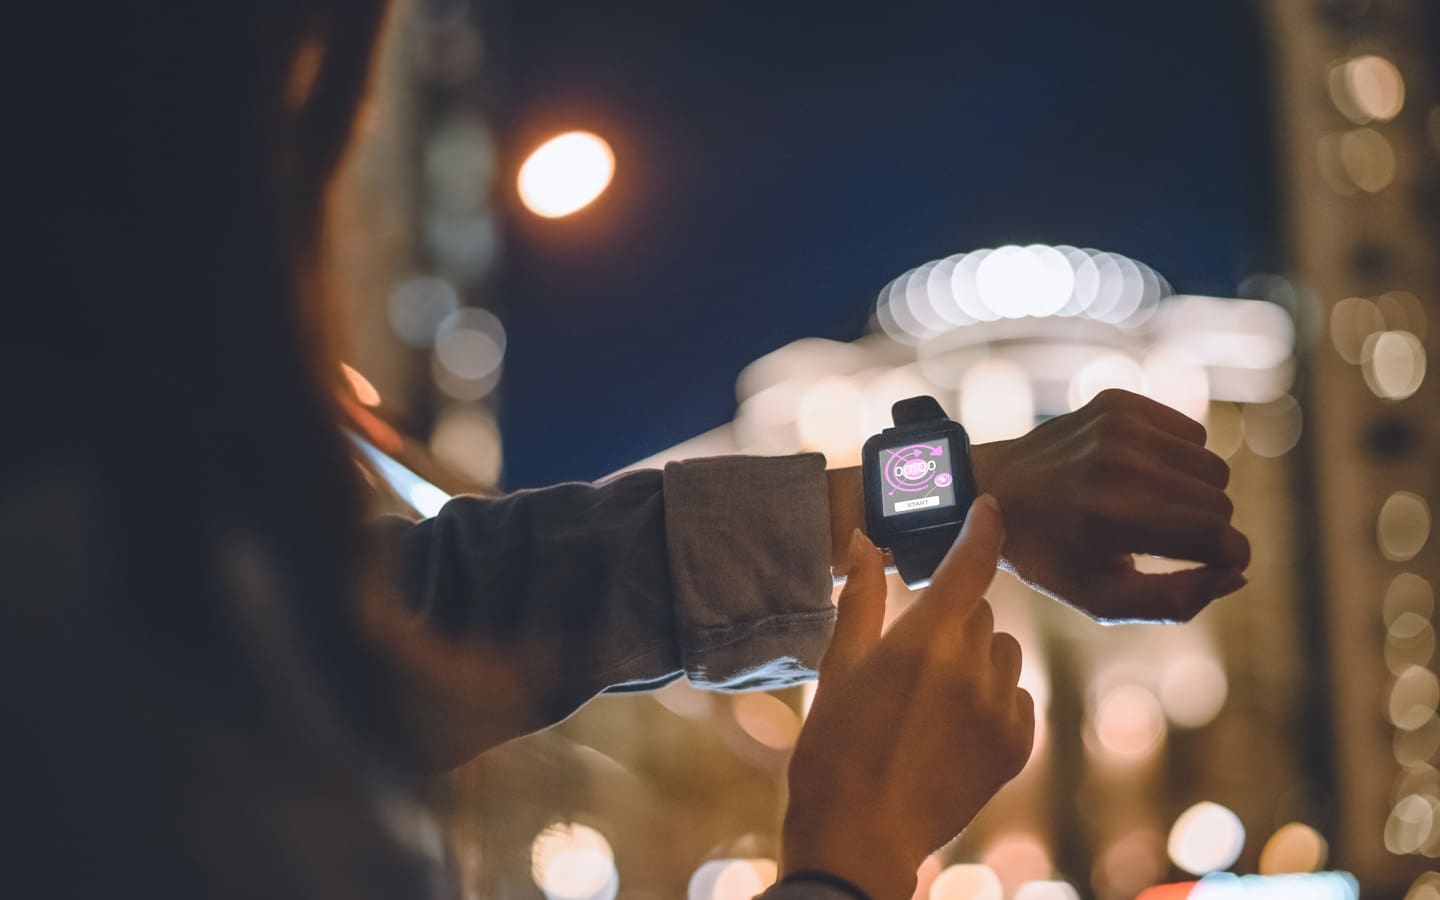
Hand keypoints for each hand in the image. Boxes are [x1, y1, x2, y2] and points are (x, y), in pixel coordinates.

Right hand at [783, 498, 1033, 899]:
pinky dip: (994, 702)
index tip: (989, 508)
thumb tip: (862, 542)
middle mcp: (971, 668)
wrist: (860, 835)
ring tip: (933, 699)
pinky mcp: (1015, 747)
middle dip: (951, 620)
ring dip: (977, 660)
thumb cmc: (835, 748)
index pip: (970, 563)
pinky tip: (952, 729)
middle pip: (978, 611)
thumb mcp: (839, 666)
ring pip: (1003, 653)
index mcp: (924, 639)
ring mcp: (998, 710)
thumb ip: (862, 600)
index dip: (983, 528)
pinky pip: (1018, 698)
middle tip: (911, 660)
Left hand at [974, 389, 1248, 622]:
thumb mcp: (1101, 598)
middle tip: (1167, 540)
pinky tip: (1142, 474)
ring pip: (1212, 466)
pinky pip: (1193, 433)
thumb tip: (1239, 573)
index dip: (1231, 556)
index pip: (1217, 534)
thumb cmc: (1051, 554)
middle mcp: (1120, 465)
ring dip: (1195, 492)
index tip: (1221, 565)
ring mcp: (1119, 427)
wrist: (993, 488)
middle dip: (1207, 527)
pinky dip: (1179, 457)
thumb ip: (1175, 601)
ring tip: (1153, 508)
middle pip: (1220, 500)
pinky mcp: (1120, 402)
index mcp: (1113, 518)